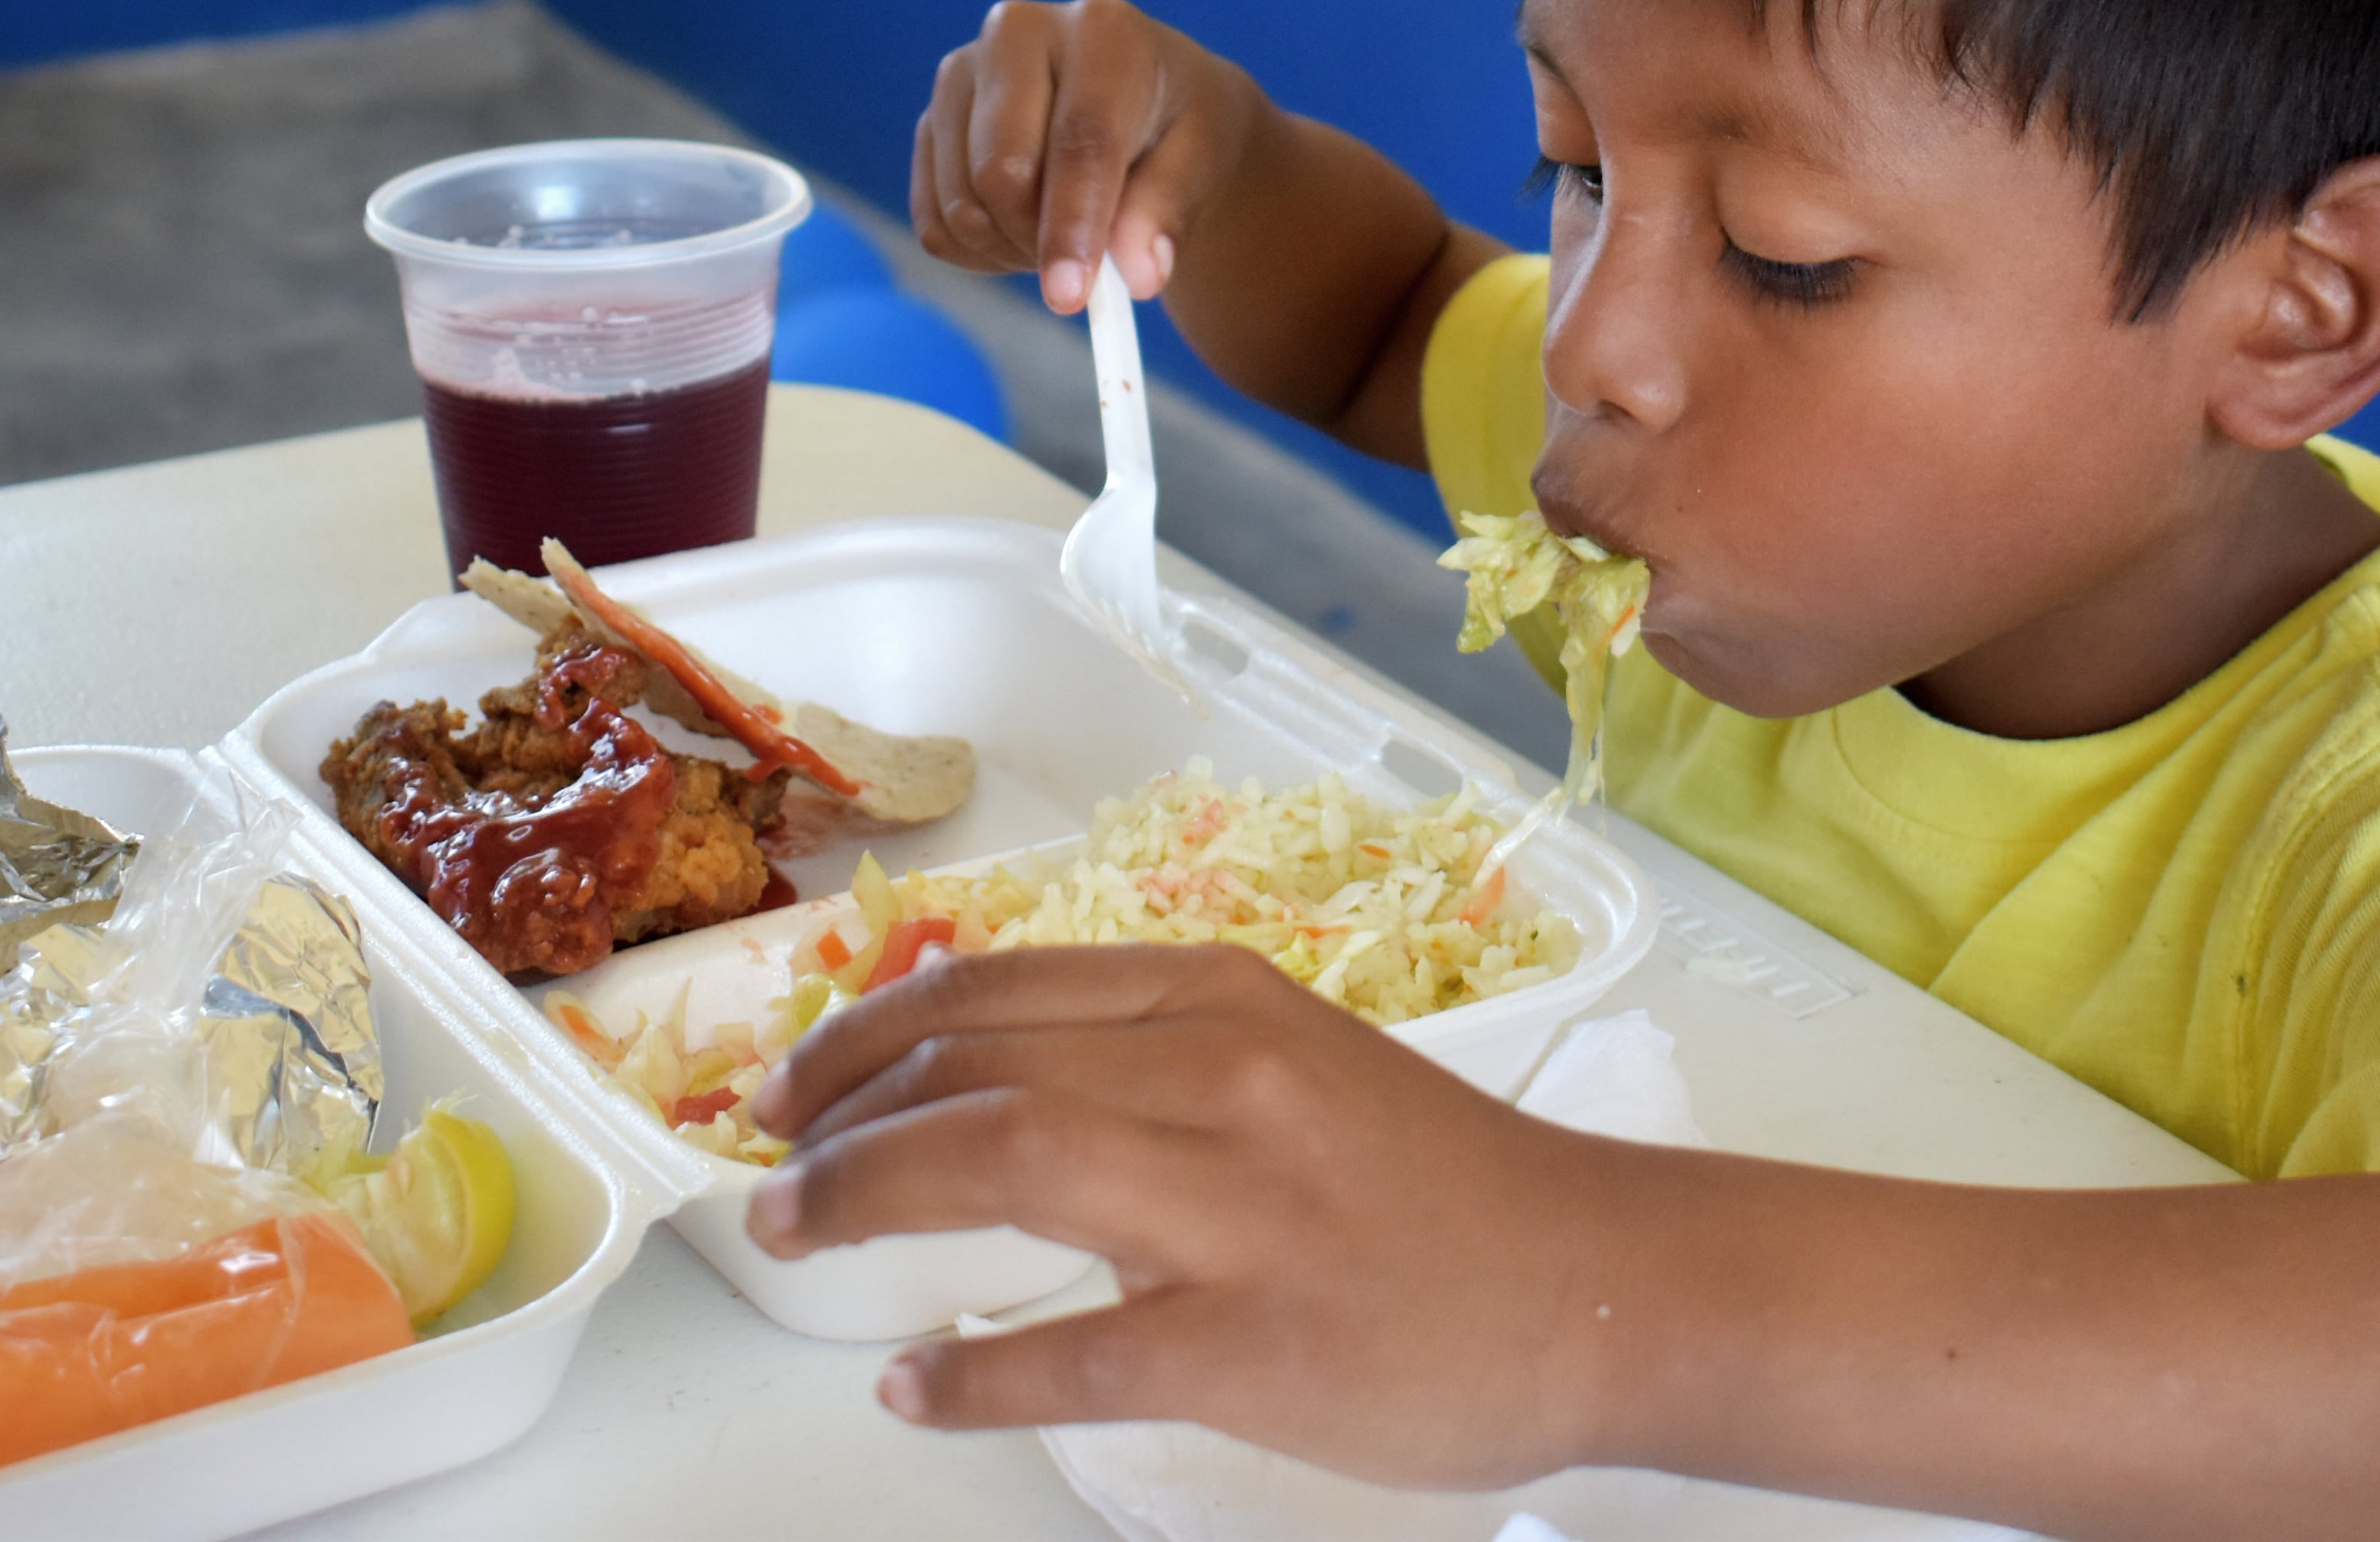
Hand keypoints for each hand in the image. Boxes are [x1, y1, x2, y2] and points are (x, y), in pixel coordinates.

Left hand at [748, 943, 1640, 1484]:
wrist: (1605, 1284)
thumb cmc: (1446, 1188)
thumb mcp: (1296, 1061)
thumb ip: (1160, 1053)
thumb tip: (992, 1078)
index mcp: (1226, 999)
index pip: (995, 990)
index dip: (867, 1032)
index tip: (801, 1078)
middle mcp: (1221, 1077)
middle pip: (972, 1066)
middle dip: (838, 1114)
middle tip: (774, 1166)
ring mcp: (1238, 1209)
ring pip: (1000, 1162)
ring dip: (863, 1196)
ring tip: (795, 1234)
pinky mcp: (1254, 1343)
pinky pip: (1069, 1351)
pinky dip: (966, 1374)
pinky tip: (915, 1390)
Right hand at [910, 0, 1269, 315]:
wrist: (1144, 101)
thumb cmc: (1179, 126)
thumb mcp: (1202, 159)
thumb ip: (1168, 212)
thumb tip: (1140, 275)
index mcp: (1100, 30)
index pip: (1079, 139)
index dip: (1072, 225)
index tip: (1071, 297)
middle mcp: (1015, 34)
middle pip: (999, 173)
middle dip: (1041, 240)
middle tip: (1090, 267)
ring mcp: (961, 75)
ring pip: (961, 206)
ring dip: (1013, 250)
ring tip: (1067, 232)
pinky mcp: (931, 122)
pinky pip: (934, 224)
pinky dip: (981, 252)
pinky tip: (1027, 228)